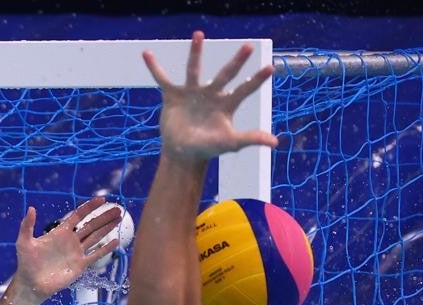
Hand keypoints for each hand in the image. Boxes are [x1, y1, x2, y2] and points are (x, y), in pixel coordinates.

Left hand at [13, 197, 120, 301]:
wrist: (31, 284)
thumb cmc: (26, 263)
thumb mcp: (24, 242)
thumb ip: (27, 225)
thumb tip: (31, 208)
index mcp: (60, 232)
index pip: (78, 215)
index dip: (89, 207)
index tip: (102, 199)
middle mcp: (71, 240)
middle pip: (91, 225)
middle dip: (104, 217)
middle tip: (118, 209)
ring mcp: (77, 253)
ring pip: (96, 237)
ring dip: (108, 228)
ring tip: (119, 219)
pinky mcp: (80, 265)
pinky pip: (95, 255)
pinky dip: (106, 249)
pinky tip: (115, 241)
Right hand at [142, 30, 276, 161]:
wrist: (182, 152)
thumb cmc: (208, 148)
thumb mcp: (230, 143)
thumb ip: (251, 138)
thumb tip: (275, 142)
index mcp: (226, 104)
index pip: (244, 90)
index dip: (256, 80)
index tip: (271, 67)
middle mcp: (211, 94)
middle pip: (226, 74)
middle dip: (237, 61)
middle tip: (249, 47)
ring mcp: (192, 93)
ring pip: (194, 69)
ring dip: (196, 51)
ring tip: (198, 34)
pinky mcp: (173, 95)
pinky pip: (162, 79)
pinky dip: (154, 67)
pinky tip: (147, 54)